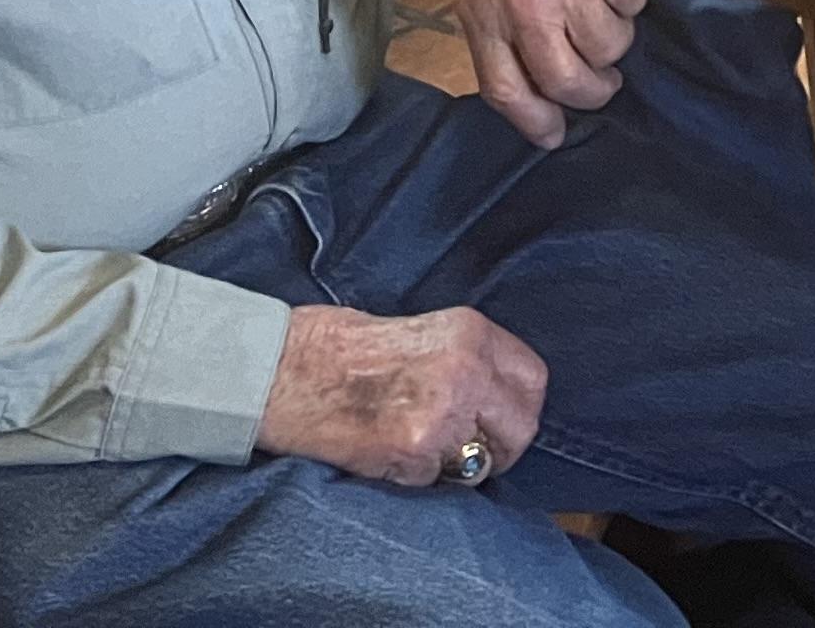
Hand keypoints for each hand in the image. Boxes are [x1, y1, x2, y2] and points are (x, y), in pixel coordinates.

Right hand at [258, 303, 546, 484]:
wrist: (281, 368)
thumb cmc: (340, 348)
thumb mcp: (425, 332)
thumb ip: (466, 361)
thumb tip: (496, 401)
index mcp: (471, 333)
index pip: (532, 380)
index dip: (518, 409)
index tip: (500, 422)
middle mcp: (466, 371)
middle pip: (520, 428)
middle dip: (498, 448)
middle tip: (468, 452)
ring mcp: (442, 413)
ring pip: (479, 464)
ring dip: (454, 467)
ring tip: (417, 449)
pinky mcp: (411, 450)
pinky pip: (433, 481)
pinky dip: (414, 478)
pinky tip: (385, 454)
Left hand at [457, 0, 646, 148]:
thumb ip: (500, 27)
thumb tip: (533, 91)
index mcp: (481, 12)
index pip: (504, 91)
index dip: (534, 122)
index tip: (555, 133)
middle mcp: (520, 5)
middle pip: (566, 82)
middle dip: (594, 89)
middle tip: (603, 80)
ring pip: (609, 47)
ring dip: (617, 34)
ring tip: (608, 7)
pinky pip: (634, 3)